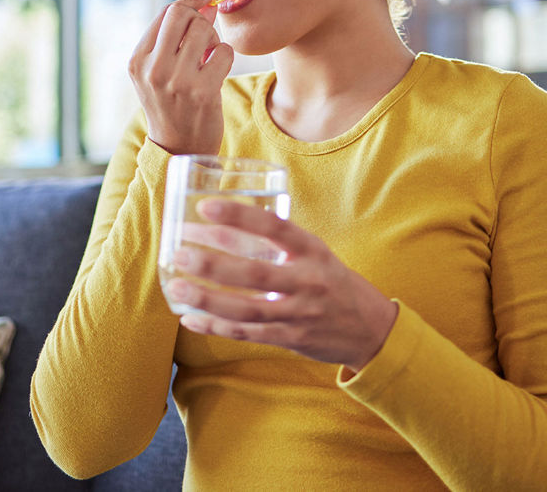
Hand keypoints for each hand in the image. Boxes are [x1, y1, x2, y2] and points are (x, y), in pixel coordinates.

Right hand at [129, 0, 234, 156]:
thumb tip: (207, 0)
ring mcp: (177, 81)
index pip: (165, 12)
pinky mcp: (202, 92)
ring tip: (208, 57)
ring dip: (213, 39)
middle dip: (201, 17)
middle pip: (182, 14)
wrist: (179, 148)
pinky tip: (217, 71)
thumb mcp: (160, 70)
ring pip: (204, 30)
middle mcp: (152, 69)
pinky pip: (223, 52)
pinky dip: (225, 56)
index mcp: (137, 60)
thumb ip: (176, 37)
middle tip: (205, 35)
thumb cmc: (172, 103)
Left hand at [166, 199, 398, 371]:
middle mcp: (308, 281)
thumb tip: (225, 224)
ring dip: (207, 299)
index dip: (238, 216)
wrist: (370, 329)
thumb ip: (280, 242)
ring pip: (246, 309)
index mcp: (313, 251)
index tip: (204, 206)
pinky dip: (217, 327)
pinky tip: (190, 318)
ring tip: (176, 287)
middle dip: (213, 264)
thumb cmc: (332, 282)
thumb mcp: (315, 254)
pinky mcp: (291, 339)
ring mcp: (299, 313)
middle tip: (179, 253)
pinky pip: (248, 334)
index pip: (275, 227)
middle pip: (255, 274)